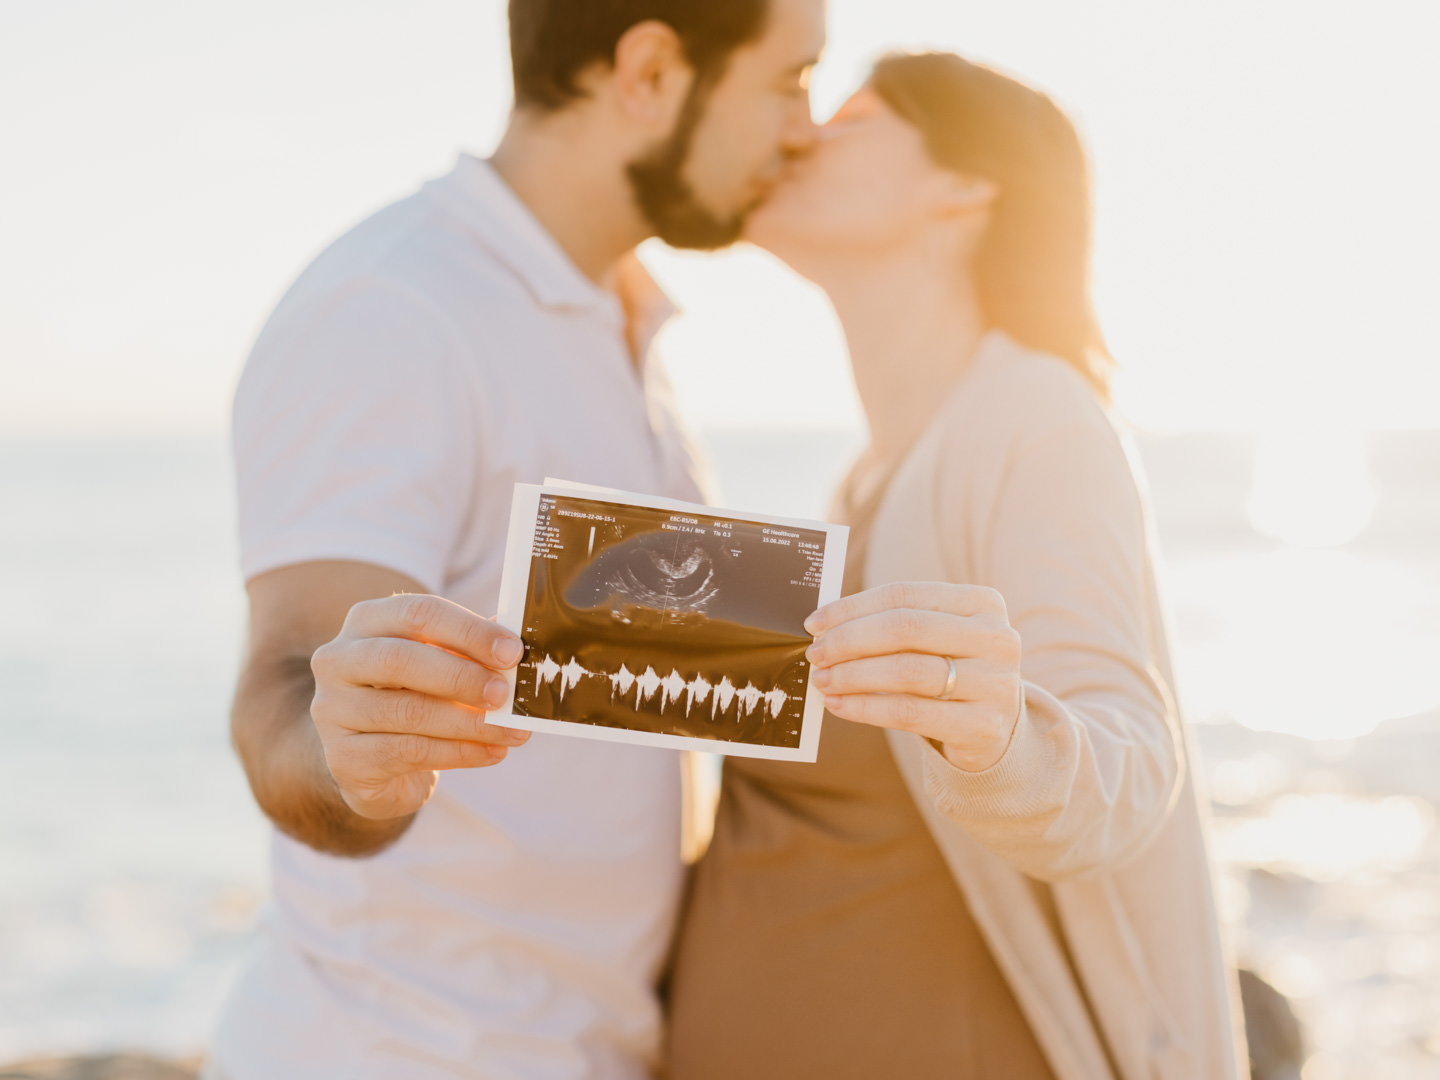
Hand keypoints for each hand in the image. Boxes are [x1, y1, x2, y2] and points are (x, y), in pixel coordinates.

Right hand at [309, 593, 528, 819]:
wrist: (373, 761)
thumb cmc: (415, 696)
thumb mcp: (441, 665)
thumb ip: (472, 651)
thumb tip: (517, 645)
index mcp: (367, 621)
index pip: (417, 612)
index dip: (468, 631)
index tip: (512, 652)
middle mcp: (338, 660)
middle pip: (400, 659)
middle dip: (462, 677)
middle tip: (505, 694)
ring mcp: (332, 710)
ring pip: (406, 712)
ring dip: (469, 723)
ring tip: (513, 732)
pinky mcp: (341, 757)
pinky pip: (407, 752)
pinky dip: (458, 752)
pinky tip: (491, 753)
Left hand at [803, 582, 1022, 771]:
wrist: (993, 728)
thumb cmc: (950, 673)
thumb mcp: (934, 640)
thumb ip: (892, 626)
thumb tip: (825, 626)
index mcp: (982, 603)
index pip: (904, 595)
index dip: (853, 608)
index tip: (815, 623)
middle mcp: (997, 638)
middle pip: (906, 628)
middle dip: (850, 640)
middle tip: (816, 653)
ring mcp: (995, 683)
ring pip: (907, 671)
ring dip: (853, 675)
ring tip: (823, 680)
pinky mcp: (983, 726)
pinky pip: (910, 713)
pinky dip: (866, 708)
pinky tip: (839, 705)